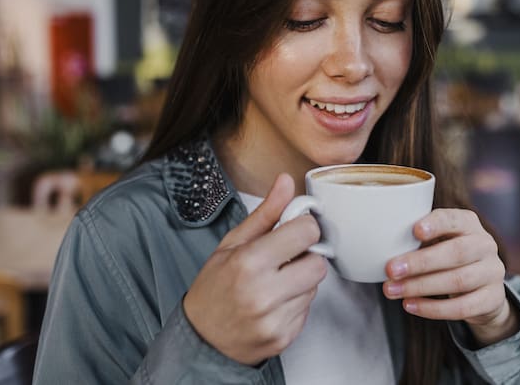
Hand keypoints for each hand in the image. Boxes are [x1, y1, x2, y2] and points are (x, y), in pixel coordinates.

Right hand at [183, 174, 326, 364]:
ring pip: (315, 287)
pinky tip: (275, 302)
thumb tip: (285, 182)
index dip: (304, 227)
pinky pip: (308, 310)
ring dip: (302, 281)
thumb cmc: (213, 288)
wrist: (201, 338)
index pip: (306, 233)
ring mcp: (275, 319)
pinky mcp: (284, 338)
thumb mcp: (232, 244)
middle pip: (318, 263)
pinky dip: (296, 303)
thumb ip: (266, 213)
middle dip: (307, 256)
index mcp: (249, 262)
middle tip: (288, 258)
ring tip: (276, 282)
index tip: (295, 230)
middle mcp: (263, 293)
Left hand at [382, 208, 519, 346]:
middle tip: (390, 270)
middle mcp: (485, 244)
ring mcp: (493, 272)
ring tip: (393, 290)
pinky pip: (462, 307)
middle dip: (420, 262)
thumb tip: (379, 244)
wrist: (482, 289)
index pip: (454, 219)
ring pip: (458, 280)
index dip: (436, 224)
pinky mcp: (493, 299)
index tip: (414, 230)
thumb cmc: (448, 257)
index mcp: (469, 223)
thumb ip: (418, 239)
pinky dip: (433, 308)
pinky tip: (410, 305)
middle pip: (456, 252)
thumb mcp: (438, 241)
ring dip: (420, 287)